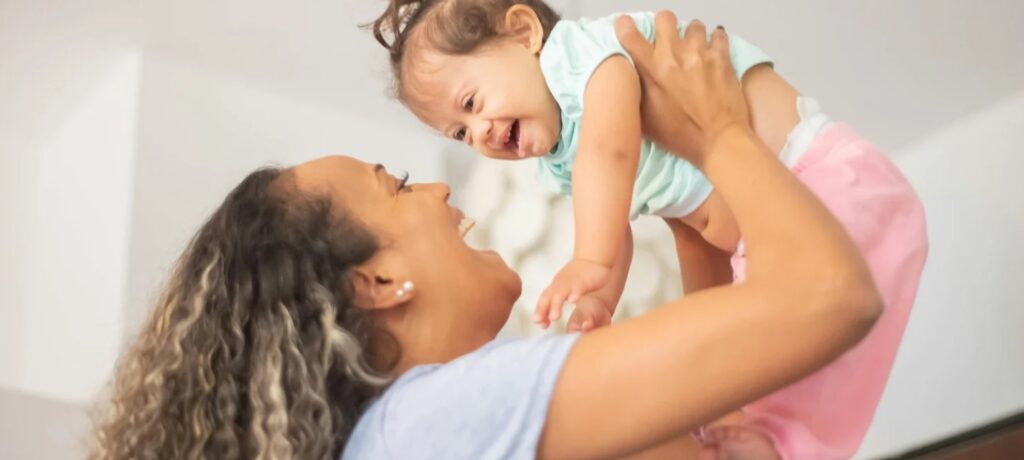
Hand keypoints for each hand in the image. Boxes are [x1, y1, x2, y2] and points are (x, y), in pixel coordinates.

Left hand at [535, 259, 611, 328]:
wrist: (592, 258)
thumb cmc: (575, 277)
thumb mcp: (562, 290)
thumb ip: (554, 303)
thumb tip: (545, 320)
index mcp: (555, 288)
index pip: (544, 299)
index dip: (540, 311)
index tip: (538, 323)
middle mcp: (560, 285)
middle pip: (549, 297)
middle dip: (543, 309)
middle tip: (539, 322)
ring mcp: (571, 282)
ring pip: (561, 293)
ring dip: (556, 305)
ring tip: (554, 317)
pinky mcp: (584, 280)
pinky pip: (579, 286)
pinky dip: (575, 293)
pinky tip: (573, 300)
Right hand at [614, 12, 750, 164]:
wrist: (719, 141)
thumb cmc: (681, 135)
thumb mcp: (646, 118)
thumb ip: (636, 91)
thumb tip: (632, 76)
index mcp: (652, 70)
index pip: (630, 35)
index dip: (625, 27)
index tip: (626, 26)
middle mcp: (674, 56)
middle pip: (664, 18)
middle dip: (664, 26)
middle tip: (668, 40)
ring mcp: (700, 54)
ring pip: (693, 25)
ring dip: (691, 36)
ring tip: (693, 51)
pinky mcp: (722, 58)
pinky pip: (718, 34)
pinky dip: (715, 40)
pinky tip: (712, 53)